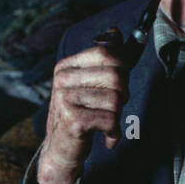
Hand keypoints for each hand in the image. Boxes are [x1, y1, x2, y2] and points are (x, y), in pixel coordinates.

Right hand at [36, 43, 129, 183]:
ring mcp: (66, 99)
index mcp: (67, 67)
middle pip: (116, 76)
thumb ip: (103, 60)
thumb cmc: (80, 116)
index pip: (106, 52)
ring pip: (116, 100)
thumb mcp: (89, 85)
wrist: (60, 151)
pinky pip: (110, 120)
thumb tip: (116, 32)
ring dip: (118, 116)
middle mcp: (63, 80)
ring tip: (106, 123)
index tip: (124, 78)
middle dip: (124, 94)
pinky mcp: (73, 120)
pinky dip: (114, 132)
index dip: (124, 64)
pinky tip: (107, 137)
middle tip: (115, 107)